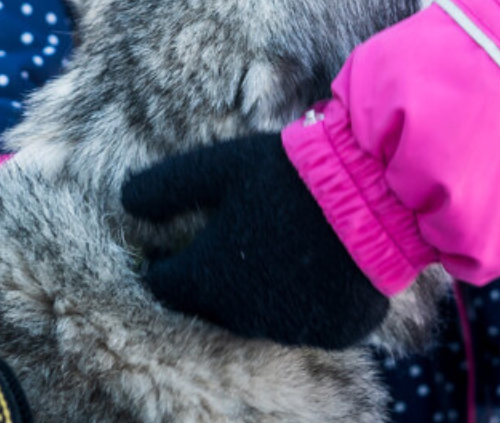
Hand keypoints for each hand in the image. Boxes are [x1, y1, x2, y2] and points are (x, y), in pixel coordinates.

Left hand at [121, 133, 388, 348]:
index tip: (167, 248)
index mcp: (207, 278)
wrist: (374, 195)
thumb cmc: (288, 175)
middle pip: (209, 306)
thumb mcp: (217, 167)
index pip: (162, 285)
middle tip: (224, 244)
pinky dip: (304, 300)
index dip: (162, 264)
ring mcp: (290, 329)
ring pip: (258, 317)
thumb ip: (165, 187)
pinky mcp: (334, 332)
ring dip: (256, 292)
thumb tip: (125, 201)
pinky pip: (308, 322)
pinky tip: (315, 267)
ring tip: (272, 250)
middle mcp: (242, 316)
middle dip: (208, 281)